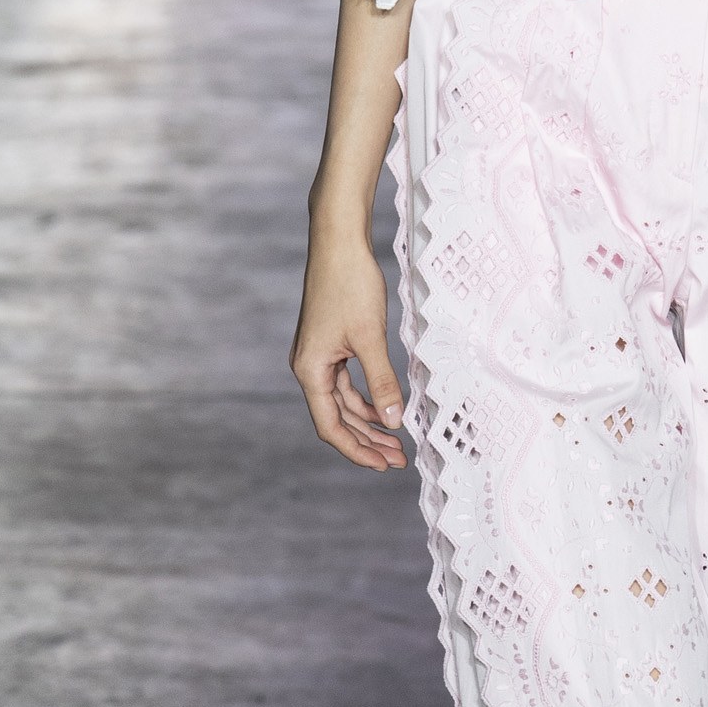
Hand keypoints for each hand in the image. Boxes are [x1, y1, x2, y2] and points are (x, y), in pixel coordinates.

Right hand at [290, 229, 409, 470]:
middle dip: (366, 440)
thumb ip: (382, 381)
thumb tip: (393, 420)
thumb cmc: (350, 284)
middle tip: (398, 459)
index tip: (384, 464)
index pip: (331, 426)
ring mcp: (319, 355)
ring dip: (368, 420)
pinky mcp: (330, 343)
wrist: (338, 241)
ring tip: (396, 439)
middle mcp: (309, 366)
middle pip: (336, 418)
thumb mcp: (371, 337)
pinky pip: (346, 382)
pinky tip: (385, 406)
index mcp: (310, 370)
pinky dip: (365, 396)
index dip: (357, 450)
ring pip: (343, 401)